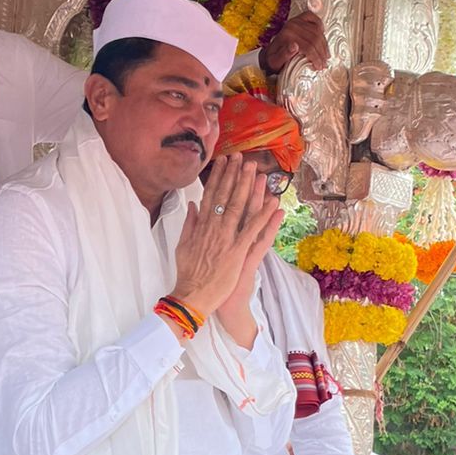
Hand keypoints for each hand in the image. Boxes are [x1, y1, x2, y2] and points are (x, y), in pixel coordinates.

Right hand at [170, 156, 281, 320]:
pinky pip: (254, 232)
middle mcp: (214, 228)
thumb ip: (189, 224)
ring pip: (240, 209)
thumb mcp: (182, 245)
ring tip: (257, 172)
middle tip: (242, 157)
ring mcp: (226, 240)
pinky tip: (273, 204)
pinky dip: (264, 217)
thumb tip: (192, 205)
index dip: (219, 177)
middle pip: (226, 197)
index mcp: (201, 226)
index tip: (225, 162)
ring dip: (249, 189)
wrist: (192, 297)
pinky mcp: (238, 253)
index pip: (211, 195)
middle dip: (234, 176)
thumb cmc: (188, 274)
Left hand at [260, 9, 329, 72]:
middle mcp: (292, 25)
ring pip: (317, 31)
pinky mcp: (301, 18)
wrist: (271, 52)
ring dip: (323, 45)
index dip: (316, 58)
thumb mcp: (275, 62)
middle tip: (323, 64)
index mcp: (287, 35)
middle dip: (321, 53)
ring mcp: (297, 21)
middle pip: (315, 39)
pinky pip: (315, 19)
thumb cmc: (274, 58)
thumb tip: (294, 46)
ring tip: (325, 56)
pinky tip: (322, 37)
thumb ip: (284, 55)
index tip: (319, 67)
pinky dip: (320, 27)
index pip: (308, 46)